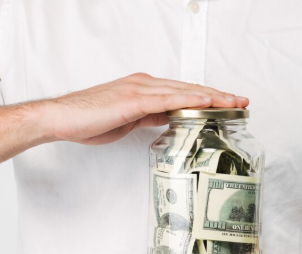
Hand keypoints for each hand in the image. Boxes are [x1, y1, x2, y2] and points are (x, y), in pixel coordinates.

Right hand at [39, 73, 248, 144]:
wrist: (61, 118)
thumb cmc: (87, 120)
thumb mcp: (127, 120)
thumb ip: (149, 117)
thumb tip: (168, 119)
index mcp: (143, 89)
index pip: (182, 92)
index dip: (207, 97)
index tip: (227, 104)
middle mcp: (144, 85)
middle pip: (189, 88)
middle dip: (217, 95)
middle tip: (241, 102)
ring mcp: (139, 90)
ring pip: (183, 91)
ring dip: (211, 96)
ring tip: (232, 103)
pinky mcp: (132, 100)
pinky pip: (167, 99)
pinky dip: (189, 99)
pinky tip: (206, 102)